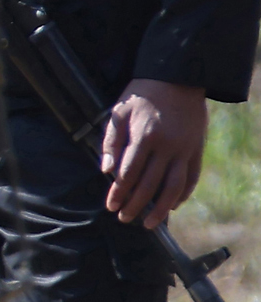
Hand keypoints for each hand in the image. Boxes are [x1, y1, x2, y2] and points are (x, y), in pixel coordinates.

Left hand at [101, 78, 207, 230]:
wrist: (178, 78)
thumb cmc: (141, 96)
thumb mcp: (119, 113)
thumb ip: (110, 142)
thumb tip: (106, 171)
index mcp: (144, 137)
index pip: (128, 174)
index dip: (118, 193)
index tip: (110, 206)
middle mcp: (167, 146)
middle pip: (149, 185)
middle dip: (134, 205)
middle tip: (123, 218)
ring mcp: (185, 149)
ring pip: (174, 186)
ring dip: (160, 208)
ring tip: (148, 223)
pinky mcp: (196, 149)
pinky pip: (191, 177)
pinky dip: (183, 194)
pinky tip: (172, 205)